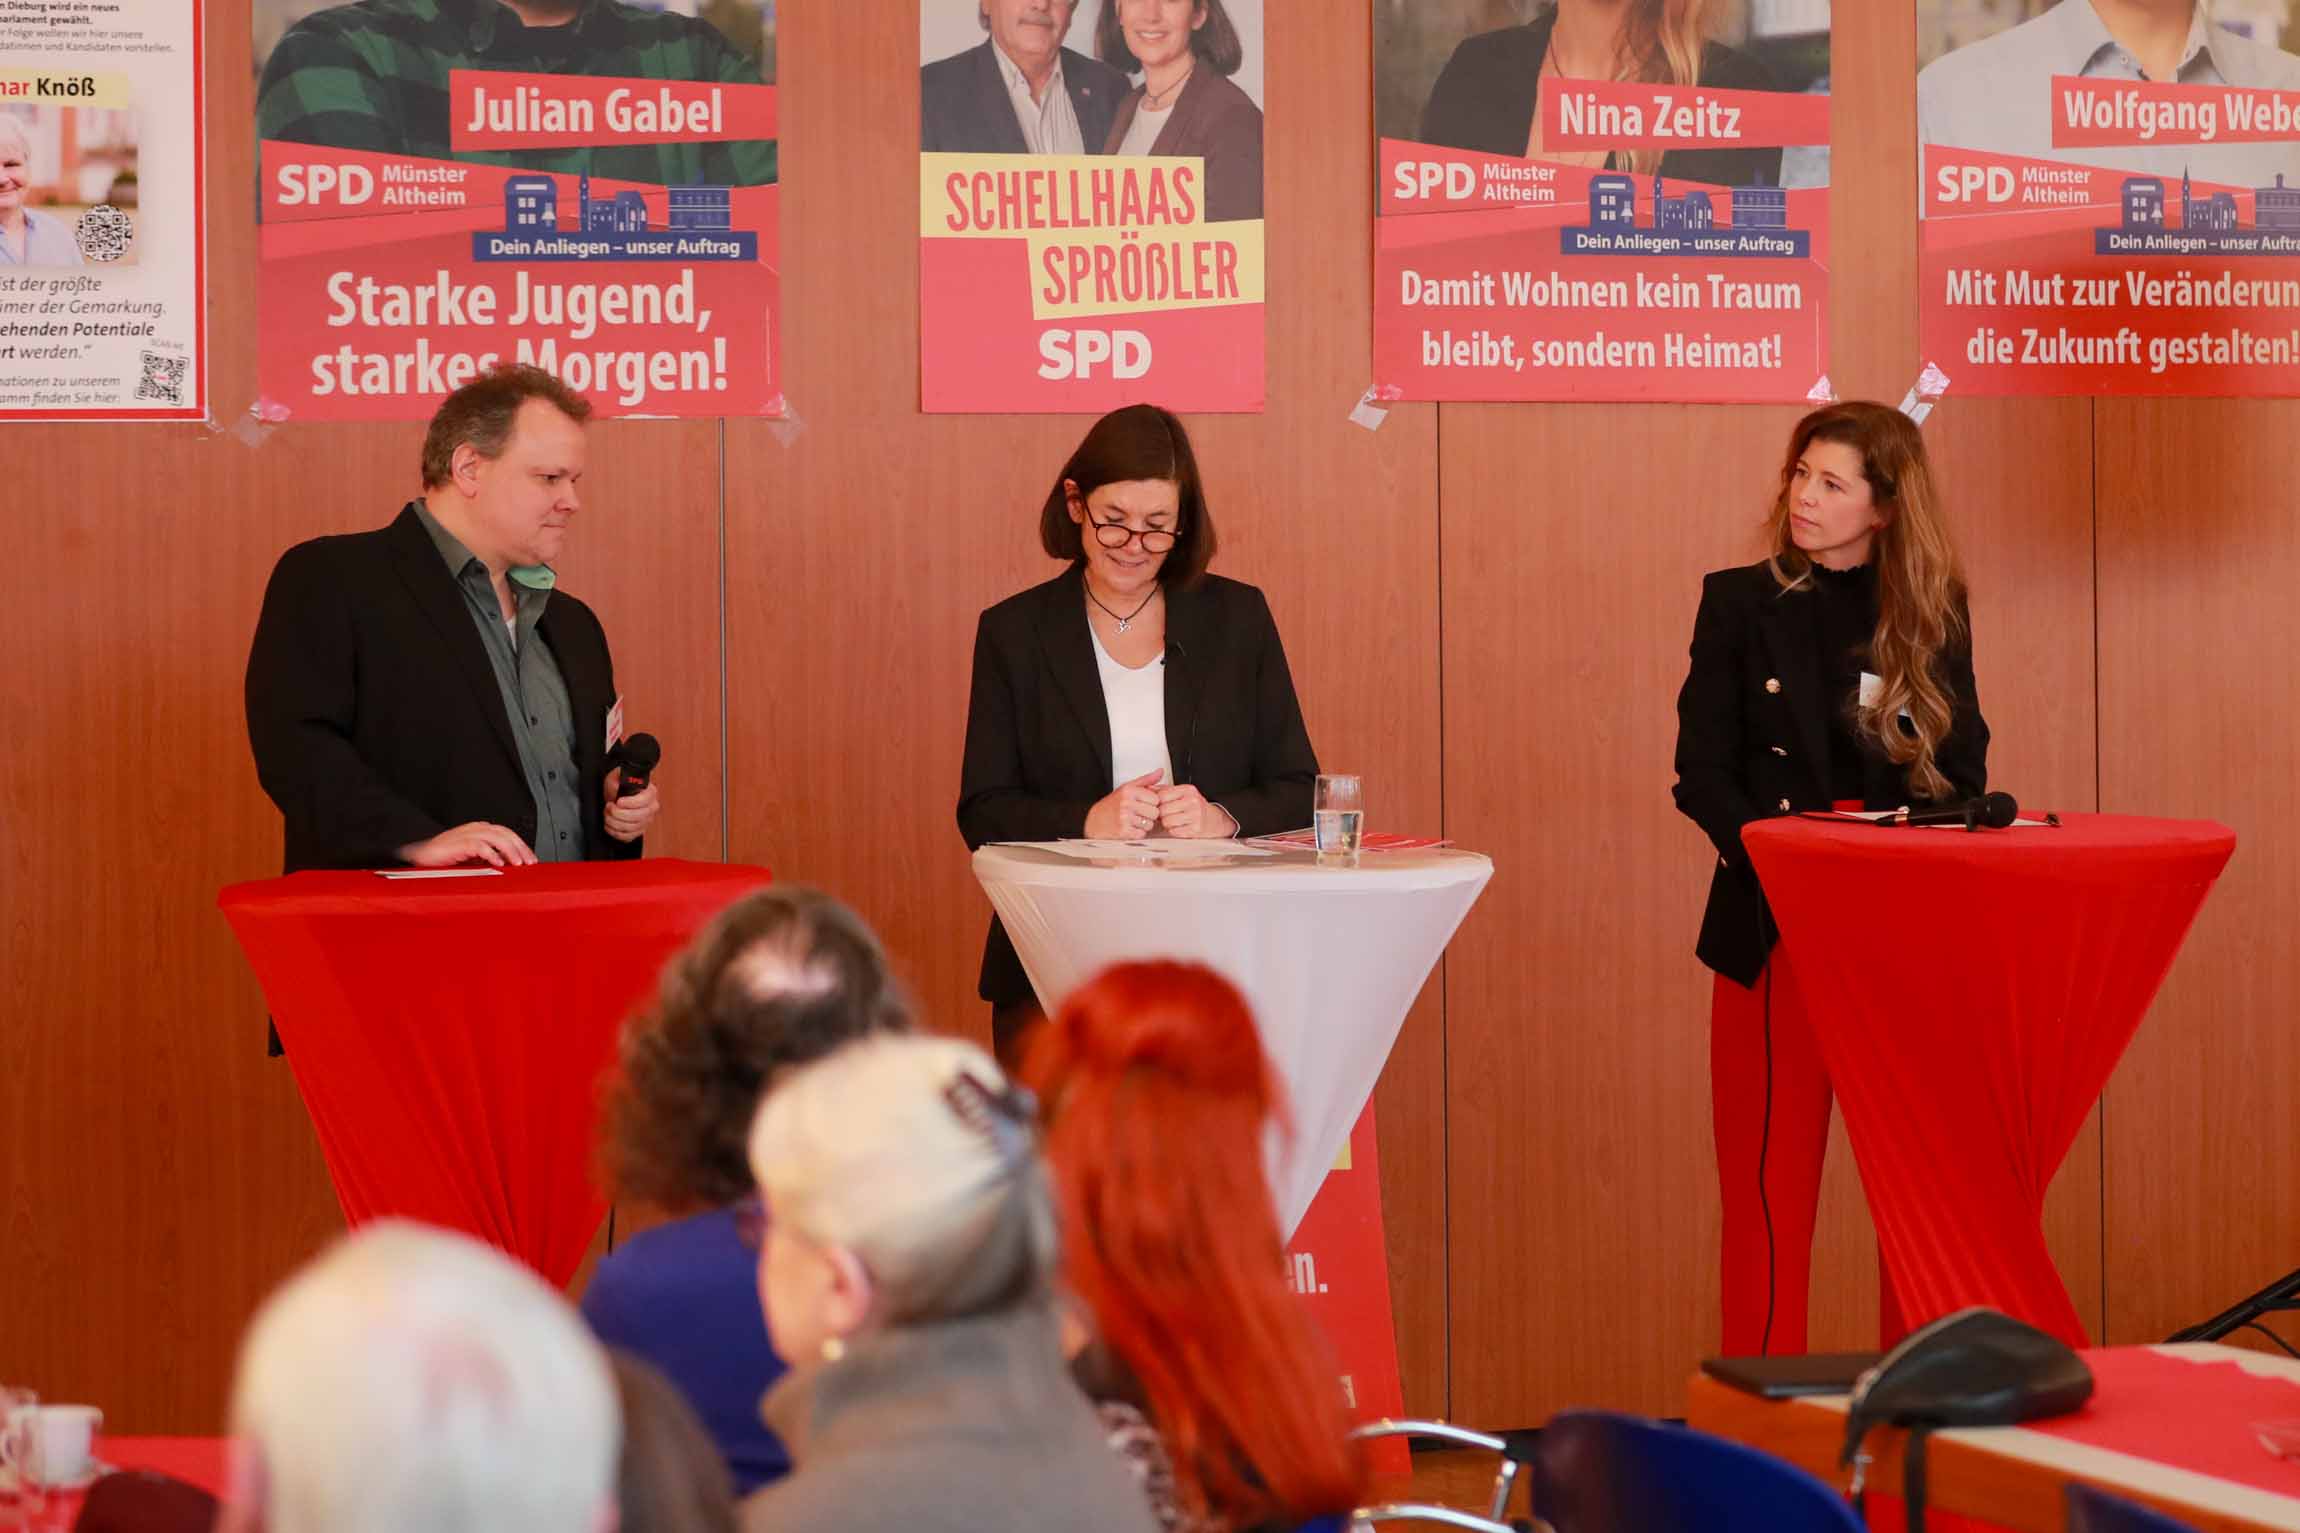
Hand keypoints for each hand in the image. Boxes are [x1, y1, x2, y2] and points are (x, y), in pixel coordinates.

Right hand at [399, 822, 536, 867]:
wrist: (417, 855)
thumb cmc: (443, 858)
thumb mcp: (472, 858)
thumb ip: (489, 858)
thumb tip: (509, 866)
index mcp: (480, 830)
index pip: (507, 834)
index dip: (521, 846)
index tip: (531, 859)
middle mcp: (476, 829)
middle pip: (506, 834)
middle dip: (520, 848)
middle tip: (530, 863)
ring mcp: (467, 834)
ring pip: (497, 838)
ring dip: (510, 851)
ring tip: (518, 864)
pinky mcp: (459, 843)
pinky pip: (480, 846)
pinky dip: (492, 854)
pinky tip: (499, 864)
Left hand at [604, 773, 661, 842]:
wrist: (617, 794)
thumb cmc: (619, 784)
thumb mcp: (615, 777)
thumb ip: (617, 783)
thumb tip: (617, 790)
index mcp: (650, 792)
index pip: (644, 801)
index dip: (630, 803)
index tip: (618, 801)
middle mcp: (651, 807)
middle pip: (639, 816)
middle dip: (619, 814)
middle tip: (610, 807)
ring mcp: (646, 821)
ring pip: (632, 828)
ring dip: (614, 822)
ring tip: (608, 814)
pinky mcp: (638, 831)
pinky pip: (628, 837)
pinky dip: (615, 832)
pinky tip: (610, 824)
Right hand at [1084, 769, 1164, 839]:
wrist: (1095, 821)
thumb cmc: (1113, 804)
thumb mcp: (1128, 787)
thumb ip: (1146, 780)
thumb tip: (1161, 771)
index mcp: (1129, 791)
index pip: (1156, 799)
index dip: (1152, 803)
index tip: (1144, 803)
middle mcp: (1126, 803)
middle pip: (1155, 813)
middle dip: (1150, 815)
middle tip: (1139, 813)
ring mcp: (1125, 818)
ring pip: (1150, 824)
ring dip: (1144, 825)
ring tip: (1134, 821)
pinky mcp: (1123, 831)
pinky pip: (1142, 834)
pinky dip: (1138, 833)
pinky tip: (1130, 828)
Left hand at [1154, 784, 1236, 839]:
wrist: (1214, 820)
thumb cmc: (1195, 807)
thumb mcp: (1182, 793)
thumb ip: (1164, 790)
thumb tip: (1146, 788)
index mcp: (1188, 790)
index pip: (1162, 795)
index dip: (1157, 802)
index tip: (1159, 805)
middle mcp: (1193, 801)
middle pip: (1163, 810)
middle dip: (1162, 814)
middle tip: (1166, 815)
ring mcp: (1195, 815)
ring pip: (1167, 821)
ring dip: (1167, 824)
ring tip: (1173, 820)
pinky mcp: (1196, 829)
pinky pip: (1174, 832)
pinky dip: (1173, 831)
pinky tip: (1179, 827)